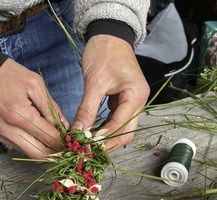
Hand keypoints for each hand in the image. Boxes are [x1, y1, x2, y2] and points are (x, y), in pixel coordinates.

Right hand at [0, 59, 66, 158]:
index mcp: (21, 114)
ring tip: (49, 138)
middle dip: (54, 151)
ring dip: (41, 149)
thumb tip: (63, 126)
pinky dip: (28, 142)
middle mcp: (8, 129)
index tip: (70, 139)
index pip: (49, 138)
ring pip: (27, 153)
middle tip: (62, 144)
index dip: (63, 141)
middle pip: (39, 154)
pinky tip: (33, 133)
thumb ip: (51, 107)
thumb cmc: (6, 74)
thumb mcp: (35, 84)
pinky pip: (15, 145)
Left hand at [72, 35, 149, 150]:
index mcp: (136, 96)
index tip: (85, 147)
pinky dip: (104, 128)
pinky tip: (90, 133)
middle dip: (106, 143)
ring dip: (105, 138)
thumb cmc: (104, 52)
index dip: (103, 139)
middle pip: (125, 133)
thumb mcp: (94, 81)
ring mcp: (133, 102)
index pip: (121, 127)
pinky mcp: (124, 101)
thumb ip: (87, 109)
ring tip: (86, 144)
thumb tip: (78, 132)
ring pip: (121, 129)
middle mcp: (139, 102)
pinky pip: (116, 120)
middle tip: (86, 150)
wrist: (108, 33)